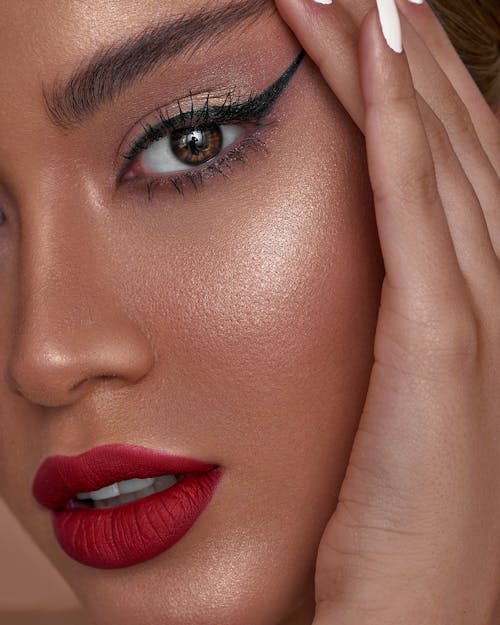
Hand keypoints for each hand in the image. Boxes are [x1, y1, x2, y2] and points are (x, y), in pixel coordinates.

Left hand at [273, 1, 499, 623]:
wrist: (425, 613)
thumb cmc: (405, 521)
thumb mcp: (400, 409)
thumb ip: (396, 336)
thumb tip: (374, 278)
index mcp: (477, 310)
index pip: (444, 173)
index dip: (413, 93)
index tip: (373, 29)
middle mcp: (494, 294)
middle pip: (446, 145)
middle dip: (405, 56)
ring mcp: (476, 313)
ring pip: (431, 156)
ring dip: (394, 66)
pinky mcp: (440, 344)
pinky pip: (413, 206)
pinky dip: (396, 125)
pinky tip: (373, 55)